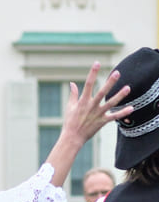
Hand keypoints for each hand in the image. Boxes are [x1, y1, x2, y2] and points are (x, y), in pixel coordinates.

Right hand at [44, 62, 133, 187]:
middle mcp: (91, 106)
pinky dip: (122, 113)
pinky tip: (131, 108)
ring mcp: (97, 114)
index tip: (97, 63)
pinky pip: (114, 117)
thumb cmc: (70, 122)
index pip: (88, 84)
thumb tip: (72, 83)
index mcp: (82, 101)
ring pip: (111, 103)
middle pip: (102, 92)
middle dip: (109, 82)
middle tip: (117, 72)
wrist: (72, 138)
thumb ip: (73, 94)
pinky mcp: (102, 122)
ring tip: (128, 87)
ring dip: (120, 95)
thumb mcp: (70, 107)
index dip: (92, 73)